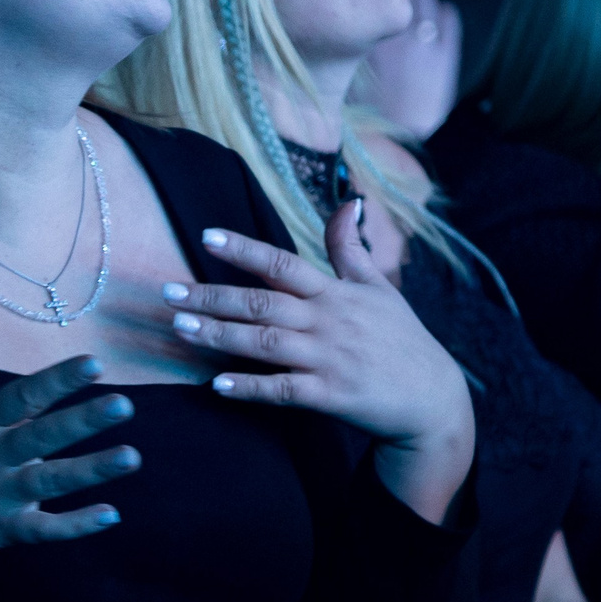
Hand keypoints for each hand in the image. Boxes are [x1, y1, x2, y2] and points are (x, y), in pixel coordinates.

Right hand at [0, 306, 136, 601]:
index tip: (95, 363)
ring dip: (91, 471)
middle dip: (83, 421)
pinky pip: (41, 530)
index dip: (59, 379)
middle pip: (42, 435)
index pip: (24, 395)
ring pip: (50, 482)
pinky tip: (110, 515)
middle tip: (124, 405)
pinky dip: (73, 527)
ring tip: (131, 457)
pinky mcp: (0, 530)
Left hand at [164, 201, 473, 522]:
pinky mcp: (331, 396)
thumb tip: (346, 202)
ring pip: (265, 344)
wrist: (433, 399)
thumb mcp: (379, 288)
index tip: (207, 236)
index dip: (245, 249)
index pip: (284, 263)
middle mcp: (328, 322)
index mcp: (336, 293)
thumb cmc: (401, 338)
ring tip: (180, 329)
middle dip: (212, 296)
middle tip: (167, 292)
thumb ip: (351, 249)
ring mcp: (329, 360)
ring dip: (219, 336)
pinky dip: (251, 388)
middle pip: (262, 303)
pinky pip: (284, 391)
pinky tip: (218, 385)